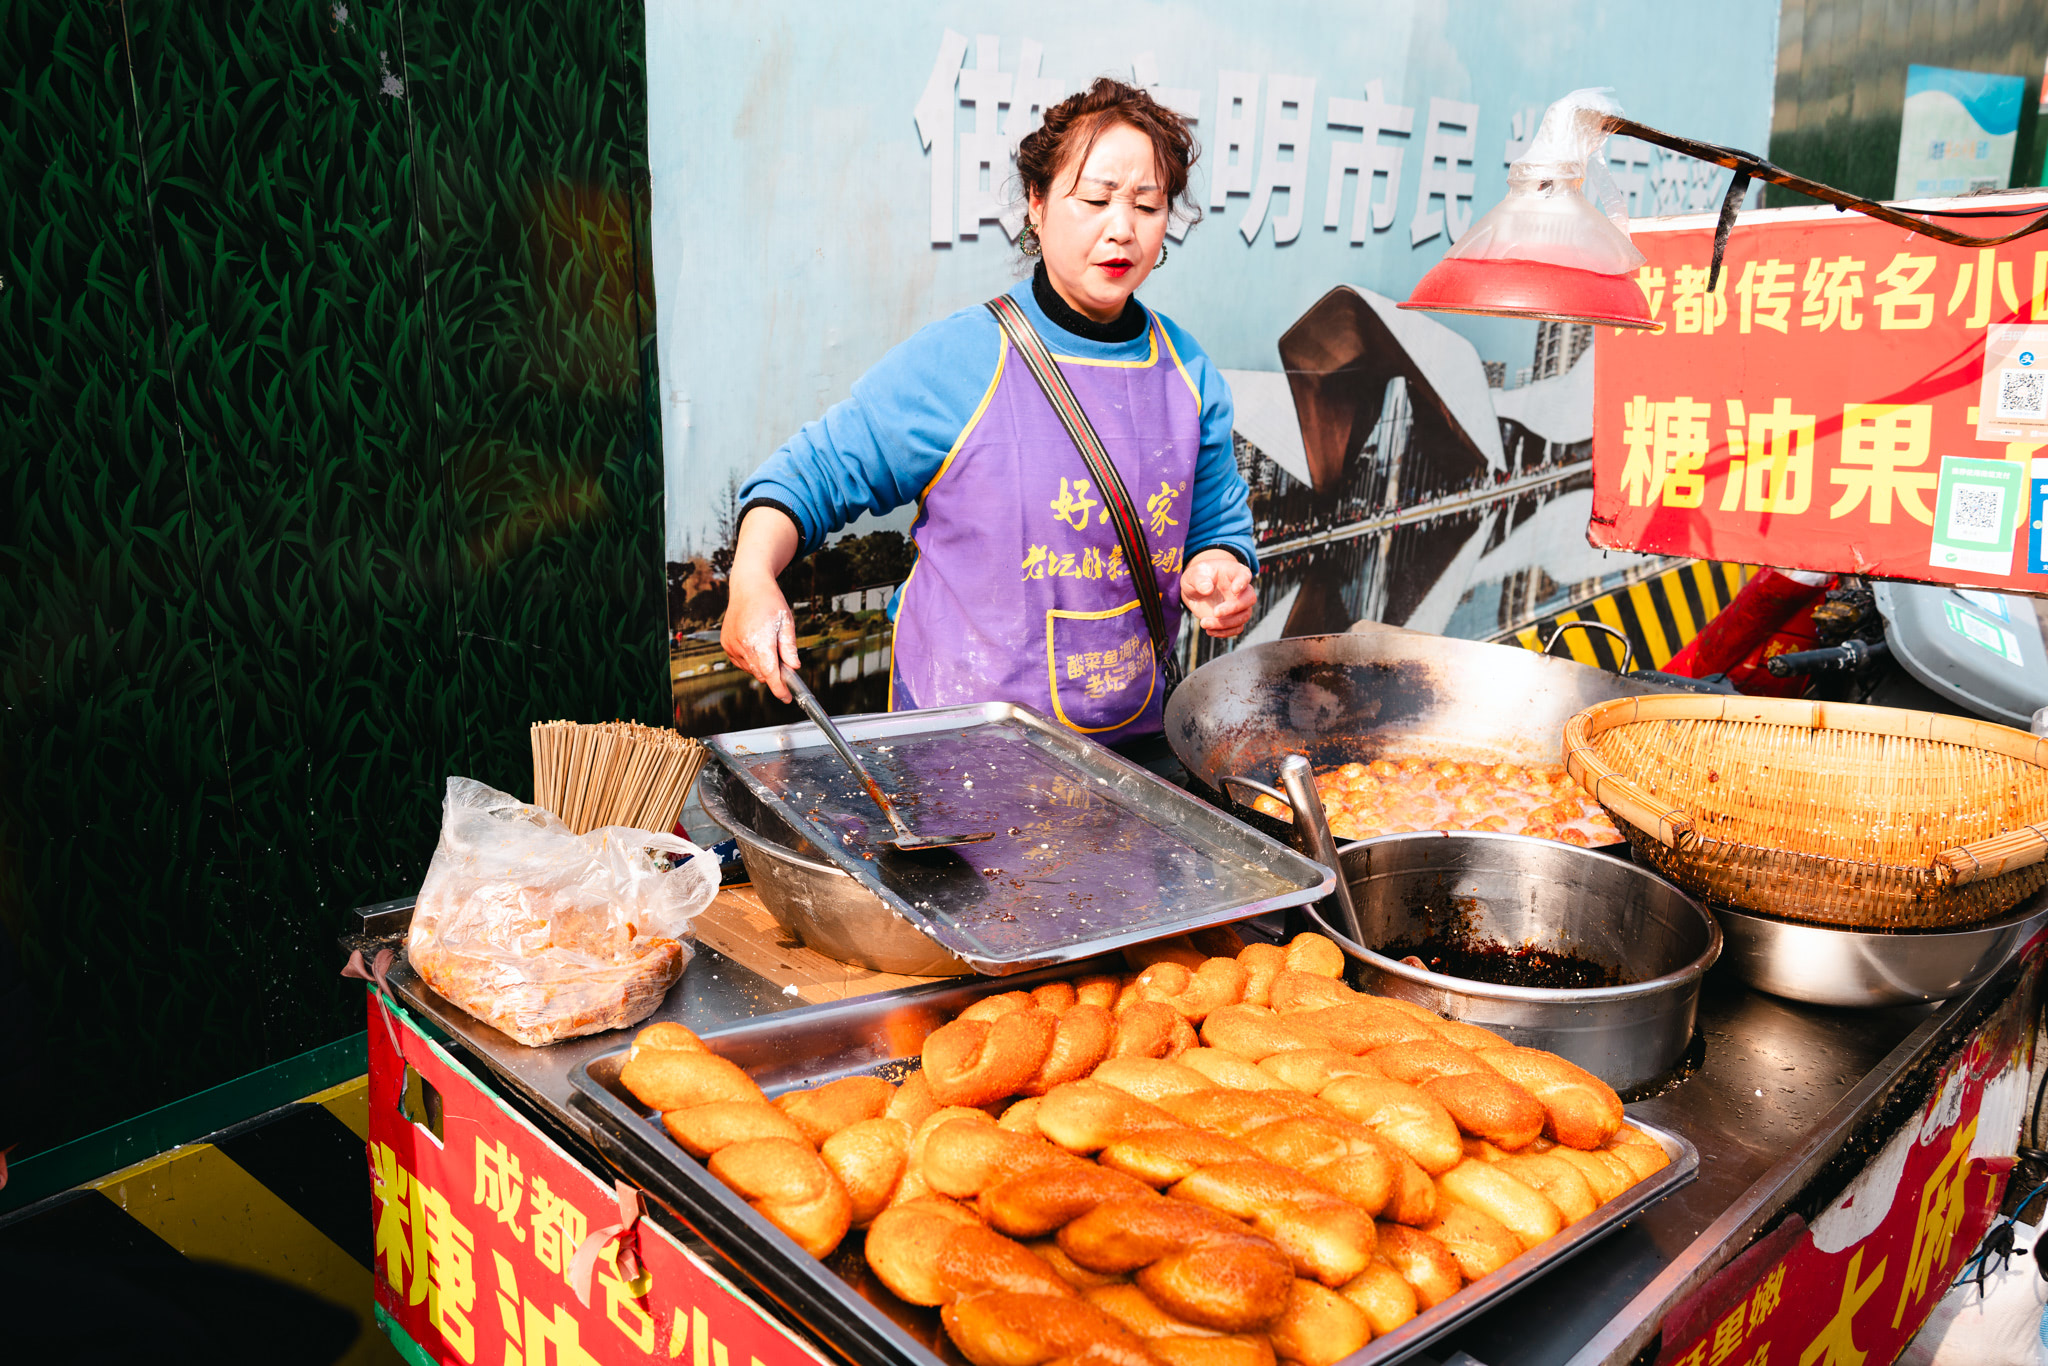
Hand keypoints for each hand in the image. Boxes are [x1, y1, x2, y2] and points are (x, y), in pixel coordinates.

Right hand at [721, 506, 803, 700]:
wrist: (748, 586)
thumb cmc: (770, 601)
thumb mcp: (787, 622)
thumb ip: (790, 647)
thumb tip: (794, 667)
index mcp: (760, 640)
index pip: (770, 674)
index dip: (780, 688)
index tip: (787, 697)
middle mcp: (742, 645)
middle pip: (762, 673)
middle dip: (774, 673)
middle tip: (784, 660)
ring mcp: (731, 645)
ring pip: (751, 669)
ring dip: (763, 665)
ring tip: (768, 643)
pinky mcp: (726, 644)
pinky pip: (741, 662)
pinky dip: (752, 659)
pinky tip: (757, 643)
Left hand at [1180, 550, 1256, 638]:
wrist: (1195, 591)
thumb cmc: (1198, 577)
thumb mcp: (1194, 574)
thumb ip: (1199, 579)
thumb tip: (1207, 589)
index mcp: (1234, 573)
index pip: (1245, 575)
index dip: (1243, 583)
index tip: (1234, 589)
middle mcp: (1241, 590)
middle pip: (1249, 599)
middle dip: (1234, 608)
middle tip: (1215, 612)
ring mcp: (1239, 606)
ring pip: (1243, 617)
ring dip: (1225, 623)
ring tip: (1204, 623)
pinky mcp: (1233, 619)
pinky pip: (1237, 629)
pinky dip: (1225, 632)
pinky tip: (1209, 631)